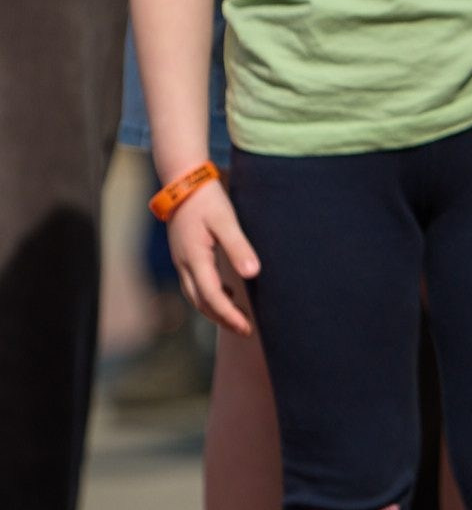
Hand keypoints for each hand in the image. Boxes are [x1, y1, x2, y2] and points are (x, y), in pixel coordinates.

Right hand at [167, 179, 259, 336]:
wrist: (182, 180)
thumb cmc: (206, 199)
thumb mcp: (226, 221)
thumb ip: (238, 247)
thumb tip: (253, 274)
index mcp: (194, 258)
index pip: (212, 296)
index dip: (229, 315)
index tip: (247, 328)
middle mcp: (183, 264)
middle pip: (201, 302)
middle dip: (222, 318)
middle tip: (245, 329)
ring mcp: (181, 260)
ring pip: (195, 295)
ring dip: (215, 309)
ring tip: (237, 318)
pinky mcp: (183, 254)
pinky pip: (195, 284)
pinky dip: (210, 295)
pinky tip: (227, 294)